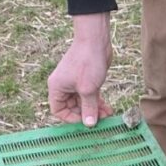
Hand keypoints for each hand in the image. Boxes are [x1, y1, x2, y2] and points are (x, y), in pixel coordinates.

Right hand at [47, 12, 113, 126]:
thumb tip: (89, 124)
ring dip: (94, 109)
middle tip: (100, 120)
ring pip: (83, 103)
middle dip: (86, 114)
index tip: (85, 122)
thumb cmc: (87, 62)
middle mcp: (64, 86)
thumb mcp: (88, 89)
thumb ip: (89, 108)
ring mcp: (75, 83)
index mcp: (57, 88)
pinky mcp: (86, 80)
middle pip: (72, 108)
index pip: (58, 110)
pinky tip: (108, 108)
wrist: (96, 40)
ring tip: (107, 115)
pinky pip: (90, 96)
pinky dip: (97, 102)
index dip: (70, 118)